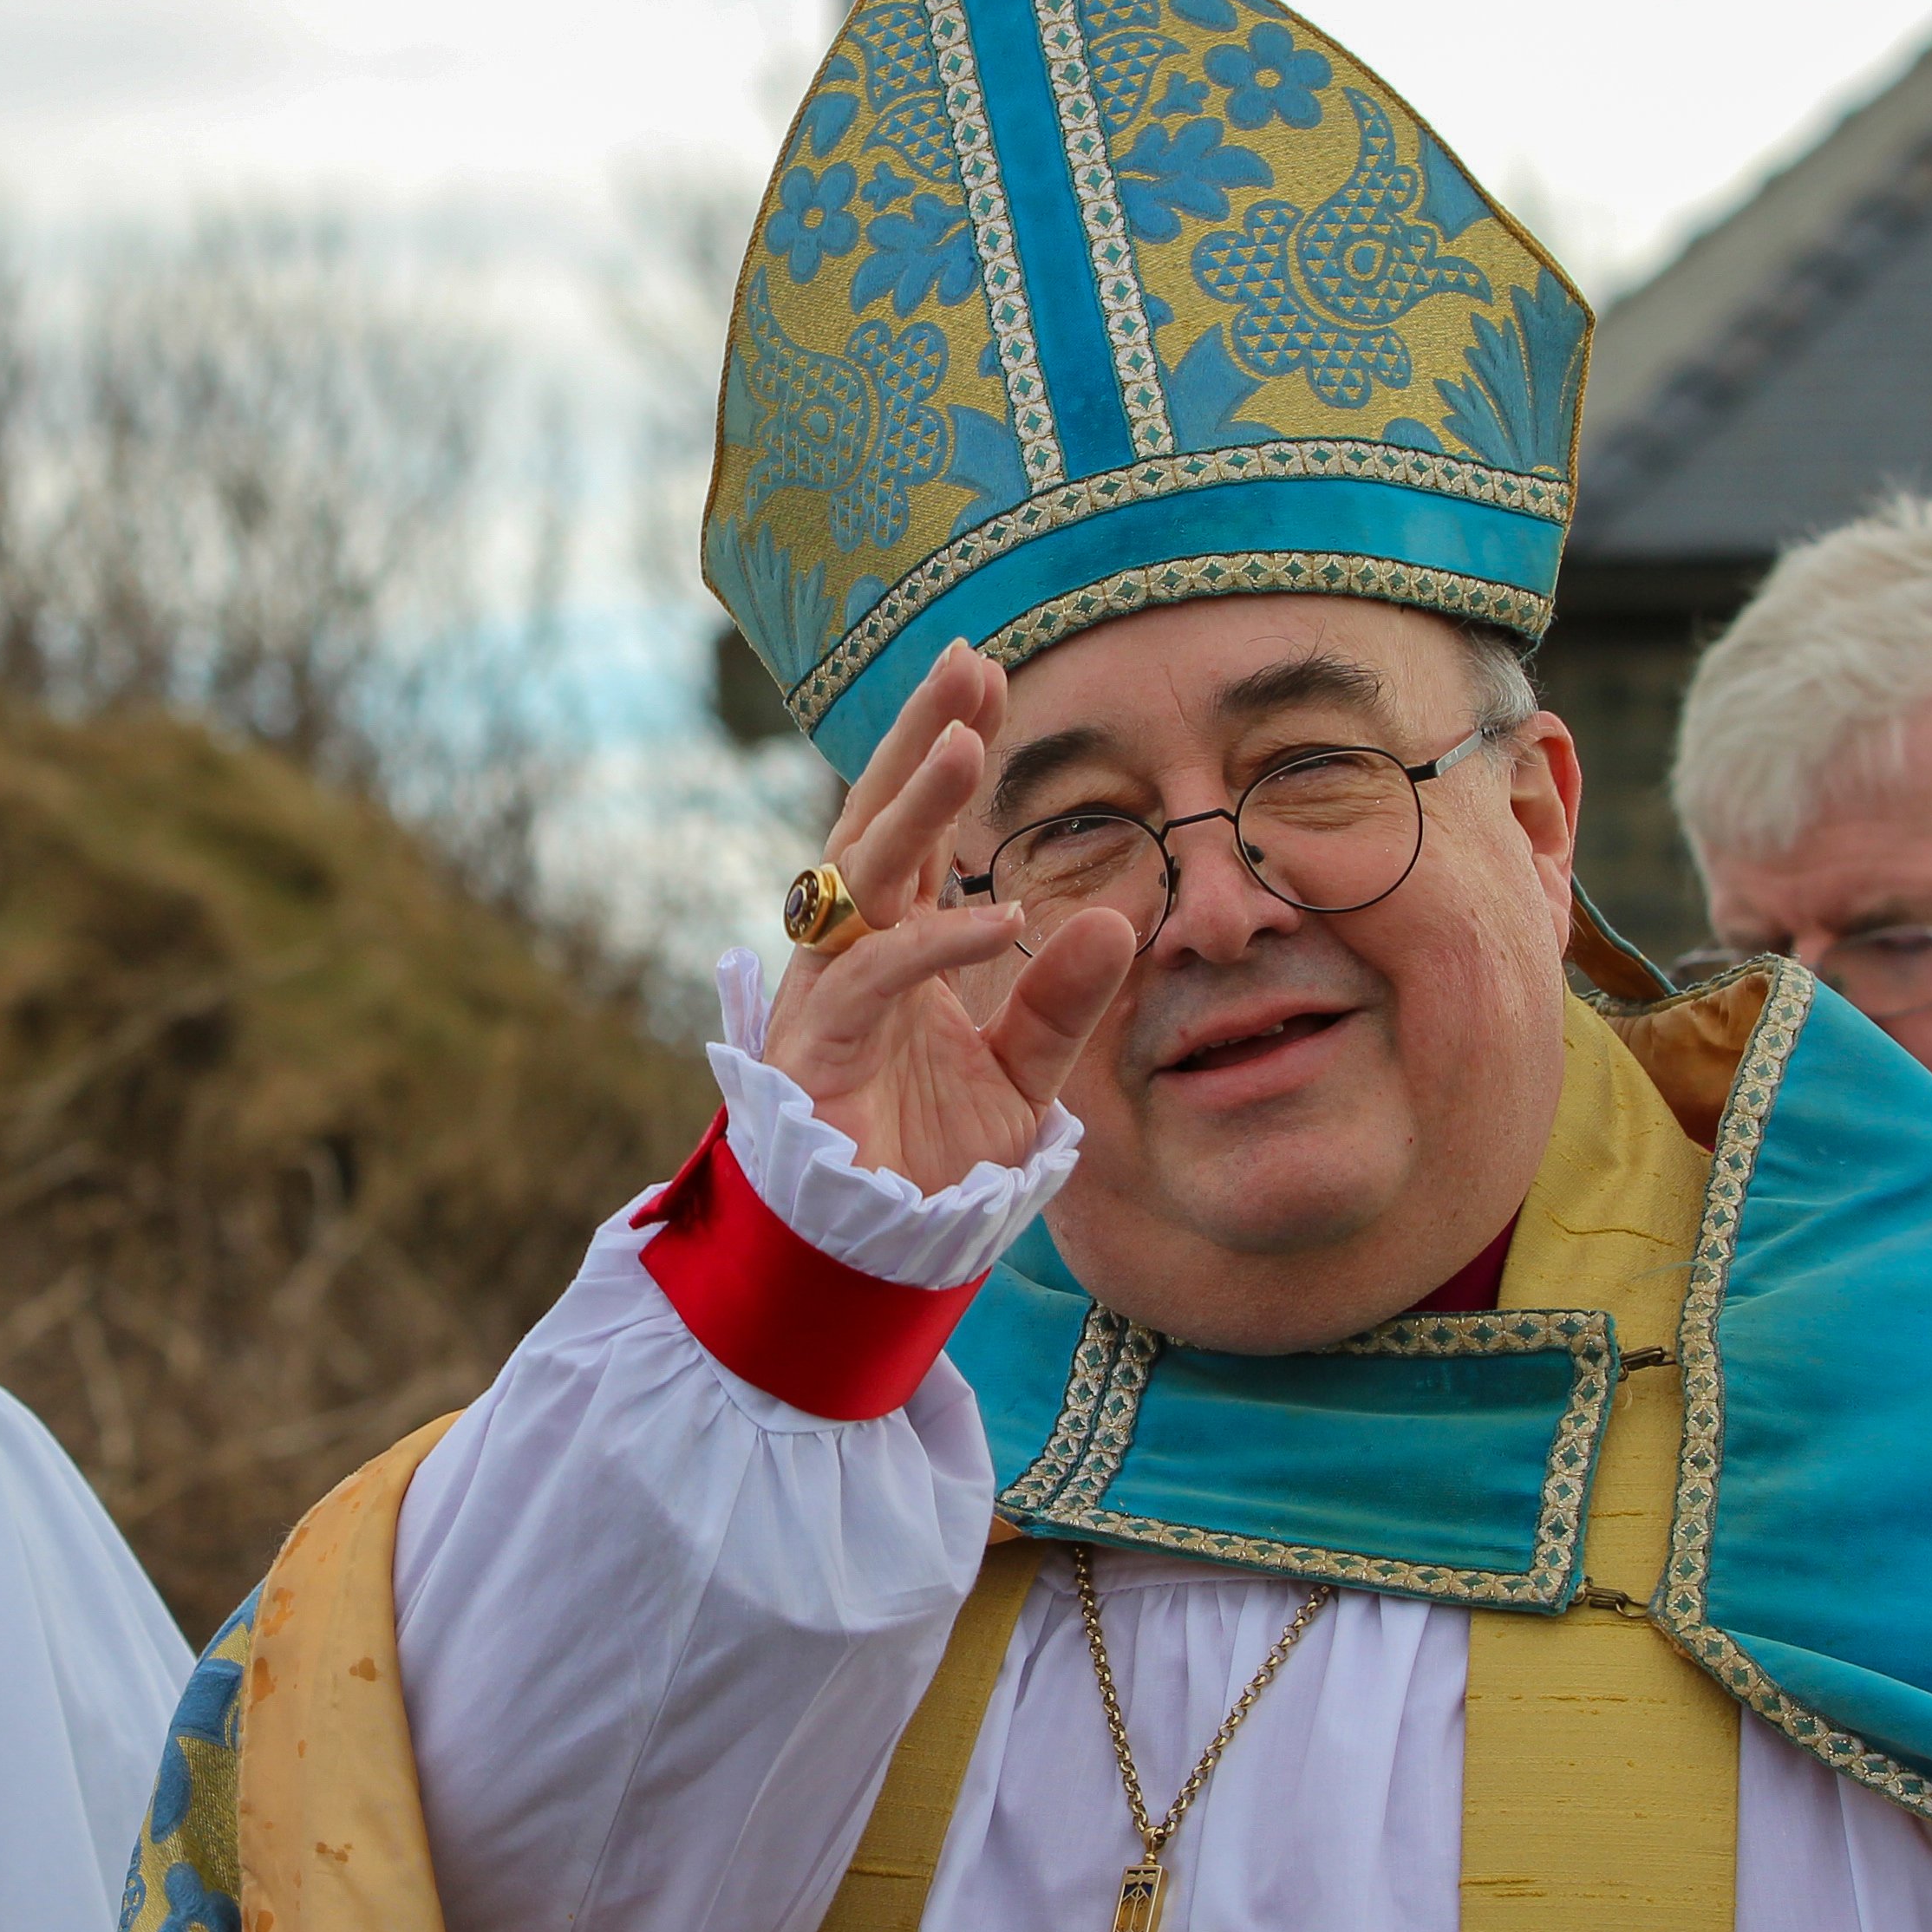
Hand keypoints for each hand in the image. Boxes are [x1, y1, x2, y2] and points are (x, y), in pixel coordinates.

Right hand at [765, 642, 1134, 1193]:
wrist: (876, 1266)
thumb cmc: (933, 1171)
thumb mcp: (1024, 1079)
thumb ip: (1061, 1004)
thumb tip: (1115, 917)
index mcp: (894, 948)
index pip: (918, 828)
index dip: (944, 749)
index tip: (988, 677)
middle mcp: (850, 955)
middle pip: (877, 824)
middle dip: (919, 742)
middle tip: (967, 665)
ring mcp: (826, 997)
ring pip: (859, 879)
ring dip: (912, 810)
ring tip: (964, 743)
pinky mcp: (816, 1052)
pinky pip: (875, 979)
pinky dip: (937, 947)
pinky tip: (1002, 919)